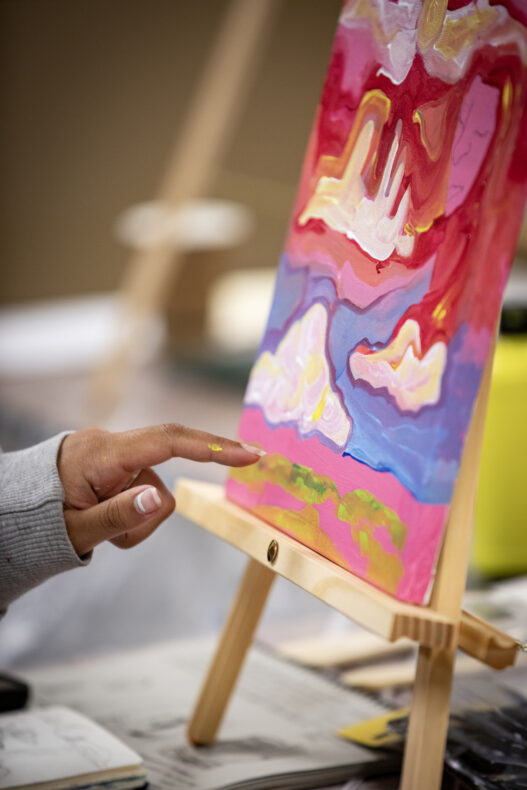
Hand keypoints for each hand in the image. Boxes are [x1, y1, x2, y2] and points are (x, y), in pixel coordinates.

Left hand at [58, 424, 263, 556]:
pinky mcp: (116, 463)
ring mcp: (114, 453)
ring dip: (137, 519)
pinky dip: (132, 513)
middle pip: (165, 468)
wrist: (14, 509)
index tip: (249, 453)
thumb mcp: (77, 528)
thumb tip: (160, 499)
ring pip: (154, 490)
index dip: (212, 447)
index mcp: (102, 454)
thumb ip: (119, 515)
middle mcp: (111, 445)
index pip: (168, 441)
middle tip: (132, 528)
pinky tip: (105, 520)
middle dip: (151, 508)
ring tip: (100, 532)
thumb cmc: (40, 520)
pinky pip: (143, 490)